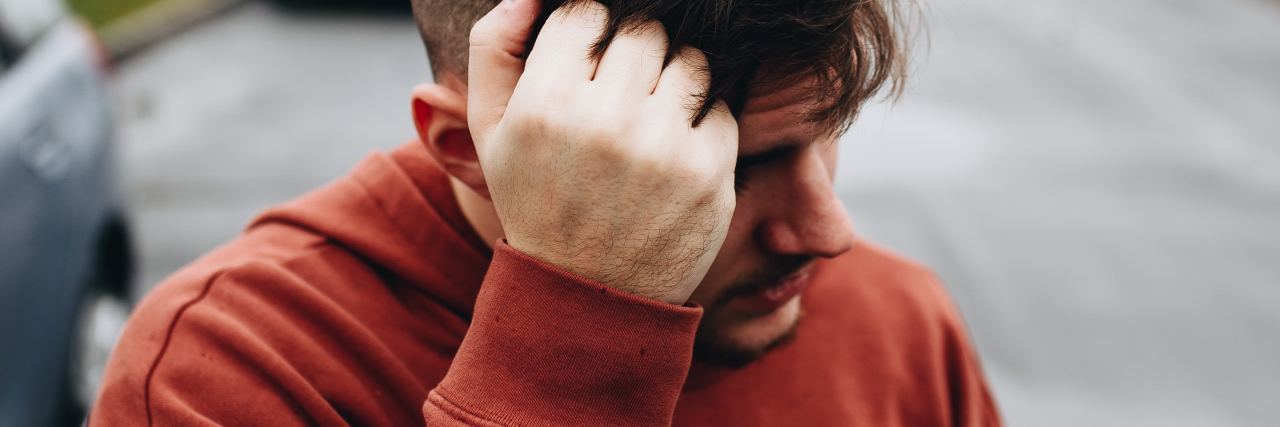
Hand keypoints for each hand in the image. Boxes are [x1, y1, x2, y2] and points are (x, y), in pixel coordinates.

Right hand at [467, 0, 737, 303]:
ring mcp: (664, 148)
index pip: (584, 13)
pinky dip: (701, 120)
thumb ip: (492, 48)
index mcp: (544, 106)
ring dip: (673, 79)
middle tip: (622, 95)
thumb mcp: (490, 132)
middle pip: (642, 30)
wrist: (589, 294)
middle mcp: (606, 121)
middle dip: (632, 54)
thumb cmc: (536, 200)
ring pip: (689, 59)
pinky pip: (720, 105)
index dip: (586, 35)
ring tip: (650, 117)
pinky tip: (672, 151)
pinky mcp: (712, 172)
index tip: (585, 69)